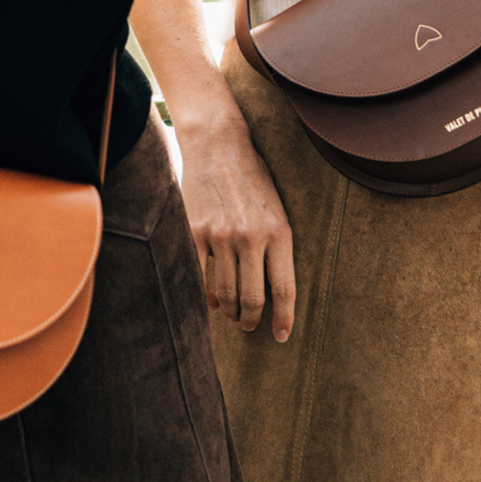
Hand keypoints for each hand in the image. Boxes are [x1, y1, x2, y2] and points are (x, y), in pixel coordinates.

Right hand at [177, 104, 296, 341]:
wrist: (218, 145)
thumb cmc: (253, 177)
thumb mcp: (277, 208)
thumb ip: (275, 245)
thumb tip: (272, 289)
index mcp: (279, 231)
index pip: (285, 288)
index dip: (284, 318)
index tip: (282, 335)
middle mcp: (251, 236)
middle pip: (252, 299)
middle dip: (252, 320)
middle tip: (250, 324)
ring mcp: (221, 235)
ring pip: (225, 293)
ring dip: (229, 311)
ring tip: (232, 313)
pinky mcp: (195, 232)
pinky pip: (199, 277)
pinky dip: (205, 296)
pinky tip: (211, 301)